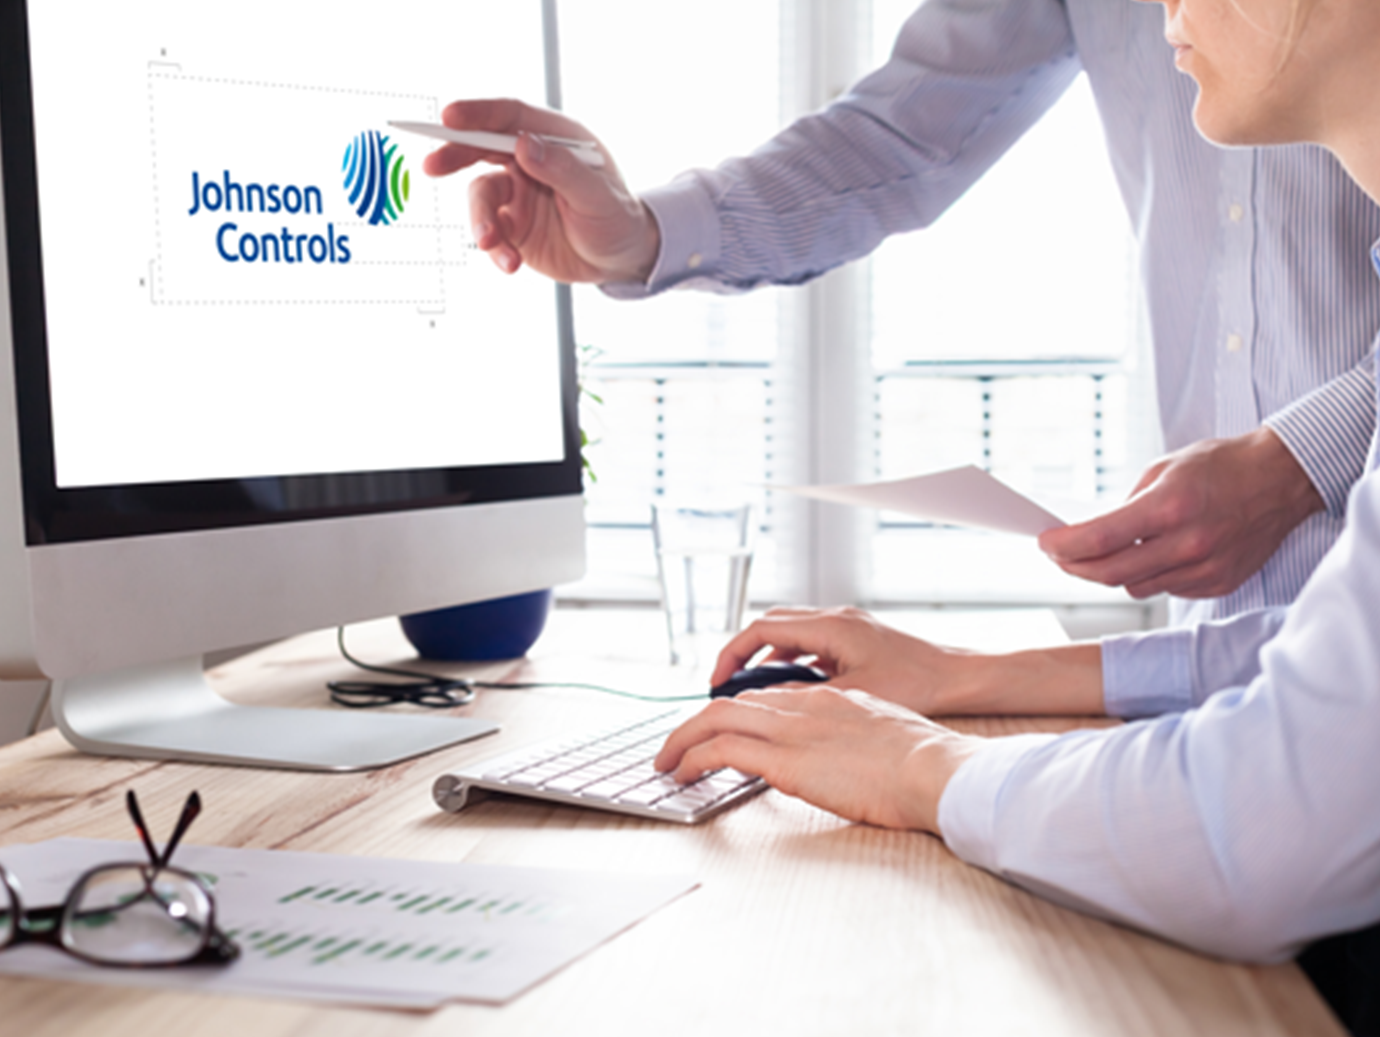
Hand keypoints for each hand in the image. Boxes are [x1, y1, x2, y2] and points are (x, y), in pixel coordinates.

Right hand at [421, 99, 660, 282]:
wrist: (621, 260)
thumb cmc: (618, 218)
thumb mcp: (598, 195)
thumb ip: (562, 169)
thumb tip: (524, 144)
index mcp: (555, 139)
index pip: (510, 117)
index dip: (478, 113)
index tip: (449, 116)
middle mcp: (531, 160)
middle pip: (482, 147)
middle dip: (454, 155)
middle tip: (431, 165)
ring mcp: (518, 193)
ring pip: (481, 196)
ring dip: (480, 221)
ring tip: (491, 244)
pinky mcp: (512, 225)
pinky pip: (490, 232)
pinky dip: (494, 248)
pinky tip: (510, 263)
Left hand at [653, 687, 981, 831]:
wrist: (934, 770)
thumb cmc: (923, 764)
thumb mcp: (882, 737)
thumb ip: (852, 738)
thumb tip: (840, 757)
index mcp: (828, 700)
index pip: (765, 697)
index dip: (735, 713)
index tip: (717, 730)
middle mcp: (803, 706)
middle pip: (732, 703)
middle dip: (696, 723)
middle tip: (676, 745)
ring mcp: (792, 729)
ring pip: (715, 719)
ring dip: (683, 739)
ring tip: (666, 762)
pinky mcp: (783, 759)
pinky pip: (720, 750)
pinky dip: (693, 758)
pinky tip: (682, 774)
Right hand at [710, 606, 974, 715]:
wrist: (958, 677)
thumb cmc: (917, 683)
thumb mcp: (851, 696)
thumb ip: (804, 697)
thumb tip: (766, 705)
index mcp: (830, 626)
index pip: (762, 629)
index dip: (732, 654)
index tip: (717, 681)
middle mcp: (836, 618)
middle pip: (770, 626)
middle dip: (743, 653)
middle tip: (726, 685)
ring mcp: (847, 626)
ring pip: (790, 633)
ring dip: (767, 657)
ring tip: (753, 690)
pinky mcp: (857, 639)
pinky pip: (810, 642)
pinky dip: (792, 660)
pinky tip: (792, 688)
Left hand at [1038, 427, 1324, 598]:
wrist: (1281, 480)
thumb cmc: (1221, 466)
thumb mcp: (1162, 470)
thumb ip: (1126, 506)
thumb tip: (1090, 535)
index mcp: (1169, 508)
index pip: (1100, 539)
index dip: (1064, 546)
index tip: (1044, 543)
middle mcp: (1188, 544)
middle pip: (1110, 574)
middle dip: (1074, 566)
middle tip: (1059, 556)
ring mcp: (1205, 569)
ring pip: (1135, 587)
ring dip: (1112, 572)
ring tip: (1107, 551)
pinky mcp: (1218, 583)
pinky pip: (1166, 589)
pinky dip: (1150, 575)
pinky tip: (1154, 555)